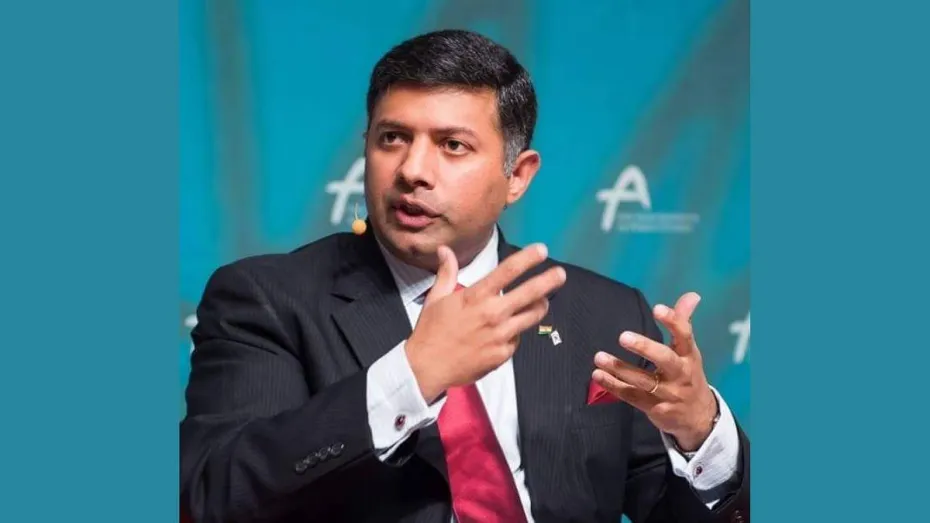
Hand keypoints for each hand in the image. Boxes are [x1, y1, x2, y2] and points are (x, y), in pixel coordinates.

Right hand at [406, 244, 566, 402]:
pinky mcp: (503, 354)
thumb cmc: (431, 331)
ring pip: (532, 316)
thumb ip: (446, 272)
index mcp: (476, 296)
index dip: (528, 258)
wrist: (427, 368)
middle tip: (560, 274)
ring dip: (540, 306)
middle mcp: (492, 313)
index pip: (508, 271)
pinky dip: (516, 332)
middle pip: (530, 293)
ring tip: (544, 300)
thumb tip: (445, 250)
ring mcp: (500, 335)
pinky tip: (509, 331)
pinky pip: (517, 339)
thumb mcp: (436, 298)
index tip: (542, 250)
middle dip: (549, 281)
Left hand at [592, 292, 717, 451]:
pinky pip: (631, 396)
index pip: (684, 335)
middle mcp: (681, 373)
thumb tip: (692, 295)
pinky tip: (597, 375)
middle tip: (623, 336)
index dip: (673, 321)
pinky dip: (613, 386)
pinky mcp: (654, 408)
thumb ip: (683, 322)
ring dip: (619, 368)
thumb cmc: (688, 374)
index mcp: (689, 355)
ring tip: (599, 357)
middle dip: (644, 348)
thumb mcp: (688, 350)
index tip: (657, 308)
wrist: (697, 416)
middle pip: (664, 359)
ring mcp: (668, 393)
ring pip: (642, 380)